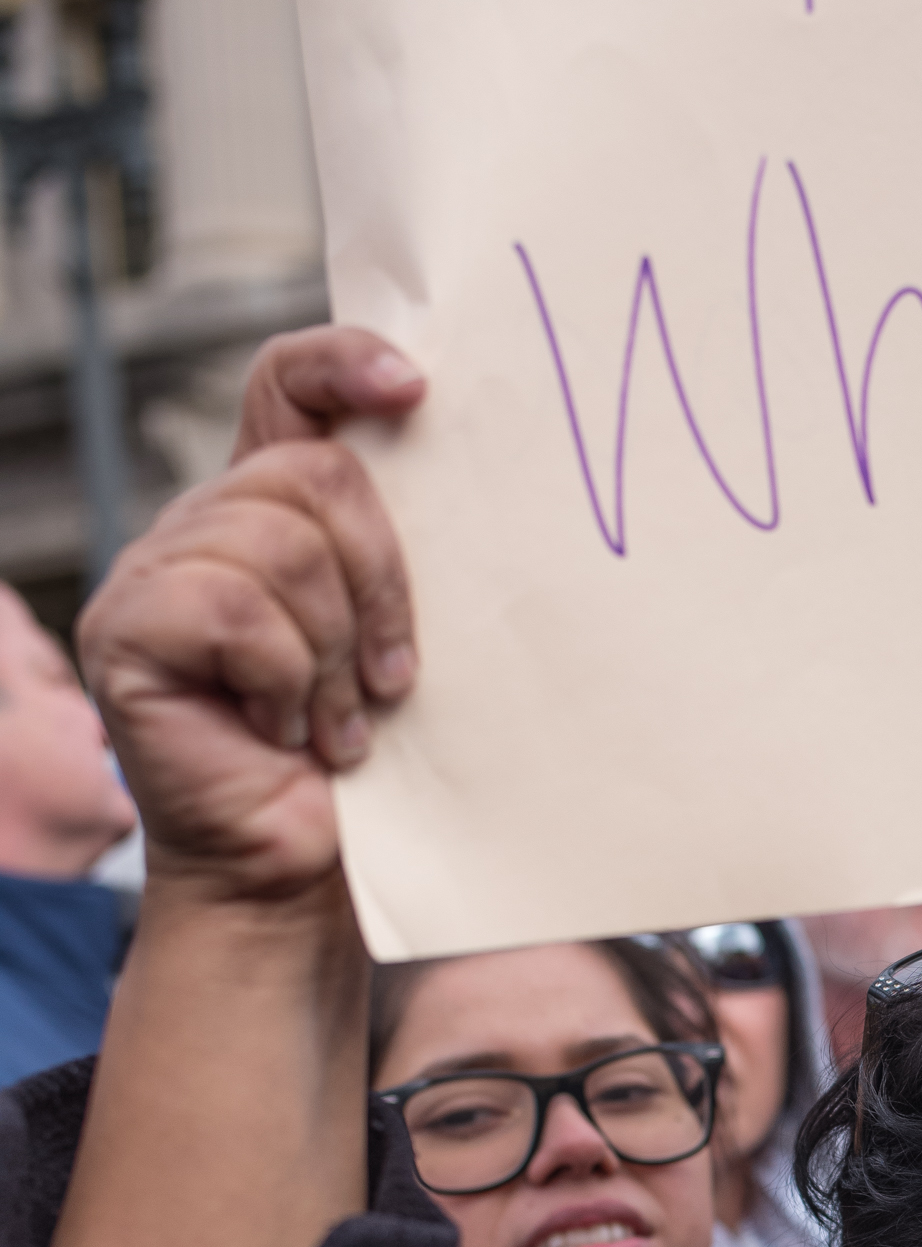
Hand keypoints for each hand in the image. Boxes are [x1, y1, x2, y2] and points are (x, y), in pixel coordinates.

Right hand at [76, 328, 426, 902]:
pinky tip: (284, 733)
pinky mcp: (124, 628)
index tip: (415, 388)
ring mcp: (152, 573)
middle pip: (311, 471)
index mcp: (268, 514)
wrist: (298, 882)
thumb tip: (473, 479)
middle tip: (392, 678)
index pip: (287, 385)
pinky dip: (285, 678)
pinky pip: (236, 607)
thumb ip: (400, 560)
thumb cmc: (363, 778)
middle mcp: (203, 527)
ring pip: (279, 542)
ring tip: (338, 724)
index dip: (344, 363)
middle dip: (379, 578)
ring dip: (334, 650)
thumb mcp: (397, 645)